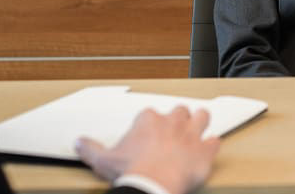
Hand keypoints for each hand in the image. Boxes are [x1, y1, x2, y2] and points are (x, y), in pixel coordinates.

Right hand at [76, 107, 220, 193]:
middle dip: (178, 118)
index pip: (150, 113)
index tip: (147, 133)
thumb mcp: (103, 159)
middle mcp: (172, 121)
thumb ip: (91, 148)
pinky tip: (209, 149)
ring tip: (197, 128)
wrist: (153, 184)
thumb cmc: (131, 170)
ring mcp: (191, 134)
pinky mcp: (205, 150)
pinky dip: (212, 145)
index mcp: (149, 120)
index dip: (150, 123)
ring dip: (201, 121)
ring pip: (202, 116)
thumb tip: (79, 142)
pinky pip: (215, 141)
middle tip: (173, 130)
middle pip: (179, 110)